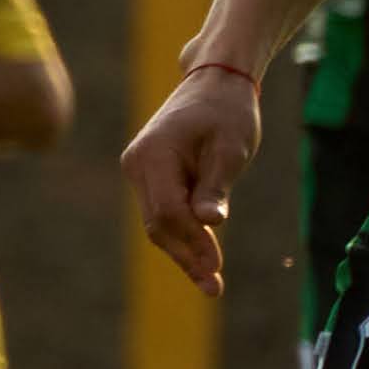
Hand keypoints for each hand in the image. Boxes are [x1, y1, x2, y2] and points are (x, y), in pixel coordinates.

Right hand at [122, 57, 261, 298]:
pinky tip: (203, 254)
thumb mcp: (230, 149)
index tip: (217, 267)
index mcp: (153, 156)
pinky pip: (162, 211)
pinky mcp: (149, 175)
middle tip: (213, 286)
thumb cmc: (227, 113)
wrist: (215, 82)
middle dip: (185, 256)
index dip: (193, 243)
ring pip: (158, 222)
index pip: (168, 212)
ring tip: (210, 280)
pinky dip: (182, 233)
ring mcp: (139, 170)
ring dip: (183, 250)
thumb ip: (216, 186)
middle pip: (158, 223)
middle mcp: (137, 165)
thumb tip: (210, 222)